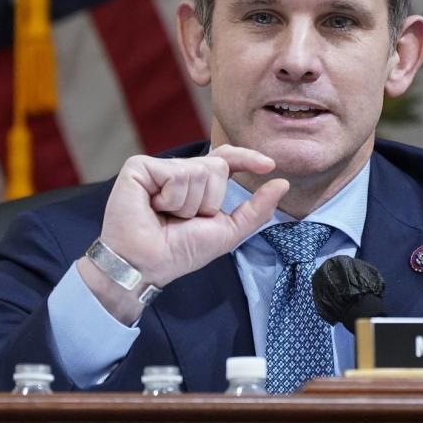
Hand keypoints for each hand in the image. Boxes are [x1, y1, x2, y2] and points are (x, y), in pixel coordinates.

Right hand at [79, 145, 288, 322]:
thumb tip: (282, 183)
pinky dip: (172, 198)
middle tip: (183, 219)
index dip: (246, 158)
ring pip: (199, 170)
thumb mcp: (227, 232)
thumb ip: (256, 209)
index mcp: (197, 184)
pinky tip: (154, 208)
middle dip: (209, 200)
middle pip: (217, 167)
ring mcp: (158, 167)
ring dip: (189, 204)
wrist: (146, 264)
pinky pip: (177, 173)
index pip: (225, 160)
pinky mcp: (140, 167)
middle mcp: (178, 171)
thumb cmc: (179, 252)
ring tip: (166, 216)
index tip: (269, 165)